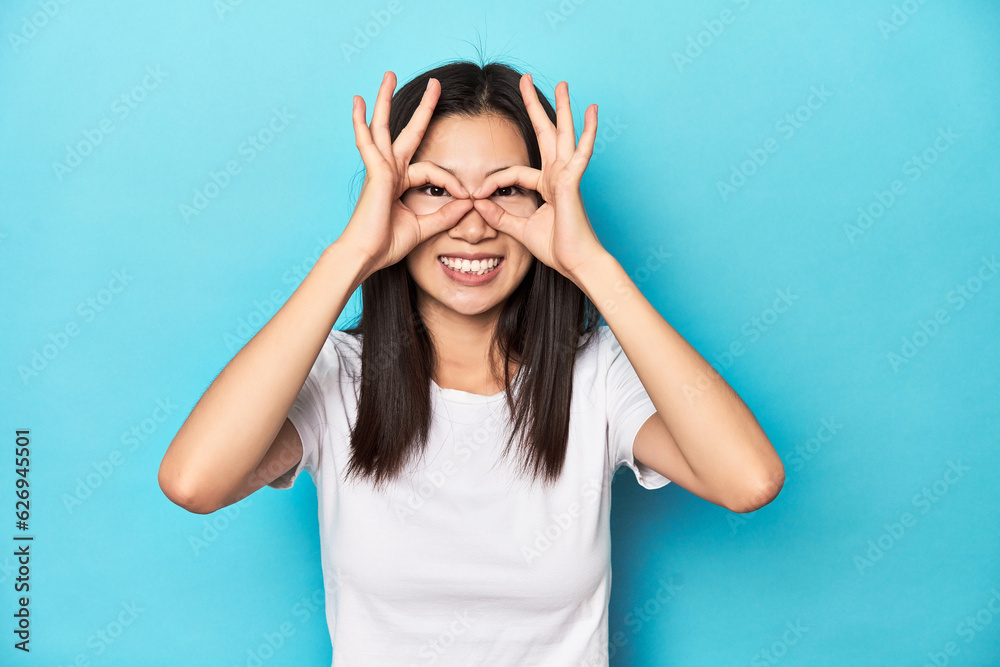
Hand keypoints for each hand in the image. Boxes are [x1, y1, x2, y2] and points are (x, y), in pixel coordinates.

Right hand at [338, 71, 474, 275]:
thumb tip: (468, 204)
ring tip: (389, 74)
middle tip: (434, 84)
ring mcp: (380, 169)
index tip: (467, 198)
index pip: (432, 170)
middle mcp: (389, 171)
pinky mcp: (375, 173)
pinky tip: (359, 102)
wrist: (365, 255)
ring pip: (384, 127)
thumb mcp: (424, 228)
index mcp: (399, 183)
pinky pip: (369, 143)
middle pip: (406, 131)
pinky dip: (361, 122)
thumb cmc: (386, 245)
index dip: (452, 182)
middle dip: (421, 108)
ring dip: (386, 100)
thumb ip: (444, 215)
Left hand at [469, 74, 605, 282]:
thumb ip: (500, 217)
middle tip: (527, 81)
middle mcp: (558, 176)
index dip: (493, 182)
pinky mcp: (573, 183)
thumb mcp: (521, 230)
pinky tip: (591, 111)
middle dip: (535, 107)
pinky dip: (587, 132)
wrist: (578, 264)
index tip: (477, 194)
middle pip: (545, 134)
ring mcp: (567, 177)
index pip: (515, 174)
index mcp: (547, 186)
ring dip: (563, 108)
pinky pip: (579, 153)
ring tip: (563, 83)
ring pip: (563, 135)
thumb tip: (479, 204)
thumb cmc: (557, 249)